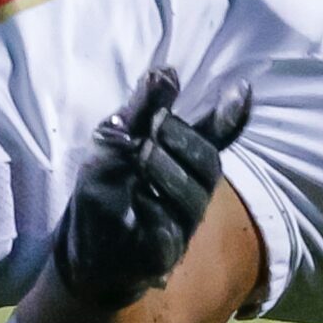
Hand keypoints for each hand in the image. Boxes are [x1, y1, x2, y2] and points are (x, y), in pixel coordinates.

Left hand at [49, 71, 251, 310]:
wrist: (81, 246)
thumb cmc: (103, 187)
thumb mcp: (112, 139)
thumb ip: (142, 109)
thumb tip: (167, 71)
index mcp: (181, 160)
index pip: (214, 137)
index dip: (230, 117)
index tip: (242, 88)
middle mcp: (191, 190)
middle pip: (209, 161)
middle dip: (182, 139)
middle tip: (153, 129)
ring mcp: (183, 223)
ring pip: (194, 194)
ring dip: (165, 169)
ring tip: (140, 158)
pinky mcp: (167, 251)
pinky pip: (169, 225)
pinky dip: (149, 205)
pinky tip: (133, 201)